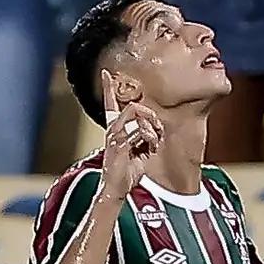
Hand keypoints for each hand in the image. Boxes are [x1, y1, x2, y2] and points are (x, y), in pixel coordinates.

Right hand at [99, 69, 163, 200]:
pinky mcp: (118, 143)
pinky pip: (137, 129)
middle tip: (158, 131)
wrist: (116, 189)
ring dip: (151, 127)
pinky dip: (149, 138)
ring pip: (136, 114)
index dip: (107, 89)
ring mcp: (114, 135)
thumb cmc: (127, 173)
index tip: (105, 74)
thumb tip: (156, 133)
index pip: (110, 106)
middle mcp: (112, 130)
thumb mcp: (141, 153)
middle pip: (134, 107)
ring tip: (153, 143)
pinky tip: (150, 149)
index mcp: (116, 130)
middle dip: (151, 115)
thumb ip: (146, 140)